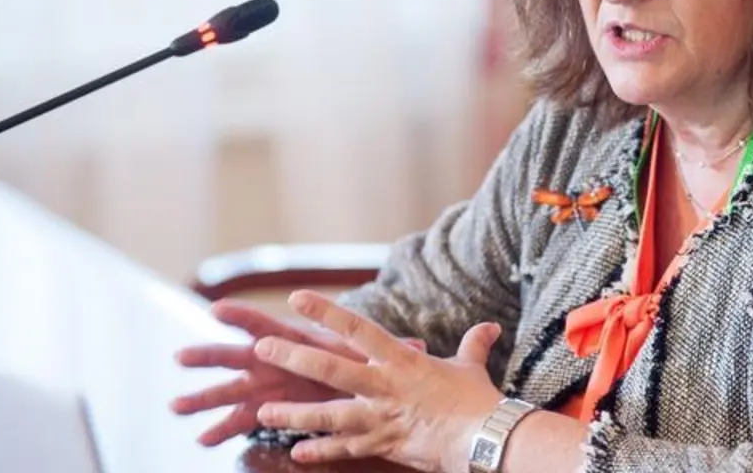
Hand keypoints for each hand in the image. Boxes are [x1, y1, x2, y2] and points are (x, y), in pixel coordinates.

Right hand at [170, 299, 425, 445]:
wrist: (359, 379)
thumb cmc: (366, 361)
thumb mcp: (378, 354)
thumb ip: (393, 350)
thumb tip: (420, 347)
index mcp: (299, 342)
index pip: (269, 323)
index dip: (244, 316)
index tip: (216, 308)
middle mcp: (277, 361)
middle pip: (238, 356)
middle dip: (209, 356)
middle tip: (180, 357)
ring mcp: (269, 385)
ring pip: (231, 391)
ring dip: (204, 398)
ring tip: (176, 407)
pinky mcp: (268, 408)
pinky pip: (240, 421)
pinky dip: (222, 429)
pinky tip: (204, 439)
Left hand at [251, 289, 503, 472]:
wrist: (484, 438)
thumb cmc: (477, 400)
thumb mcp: (471, 366)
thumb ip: (474, 343)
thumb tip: (490, 326)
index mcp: (402, 359)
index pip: (357, 328)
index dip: (326, 312)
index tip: (298, 298)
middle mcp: (384, 386)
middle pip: (330, 369)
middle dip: (293, 359)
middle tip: (262, 350)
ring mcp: (379, 418)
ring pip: (327, 415)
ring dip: (294, 414)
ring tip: (264, 411)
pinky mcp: (382, 445)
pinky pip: (344, 449)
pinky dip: (321, 451)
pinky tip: (297, 453)